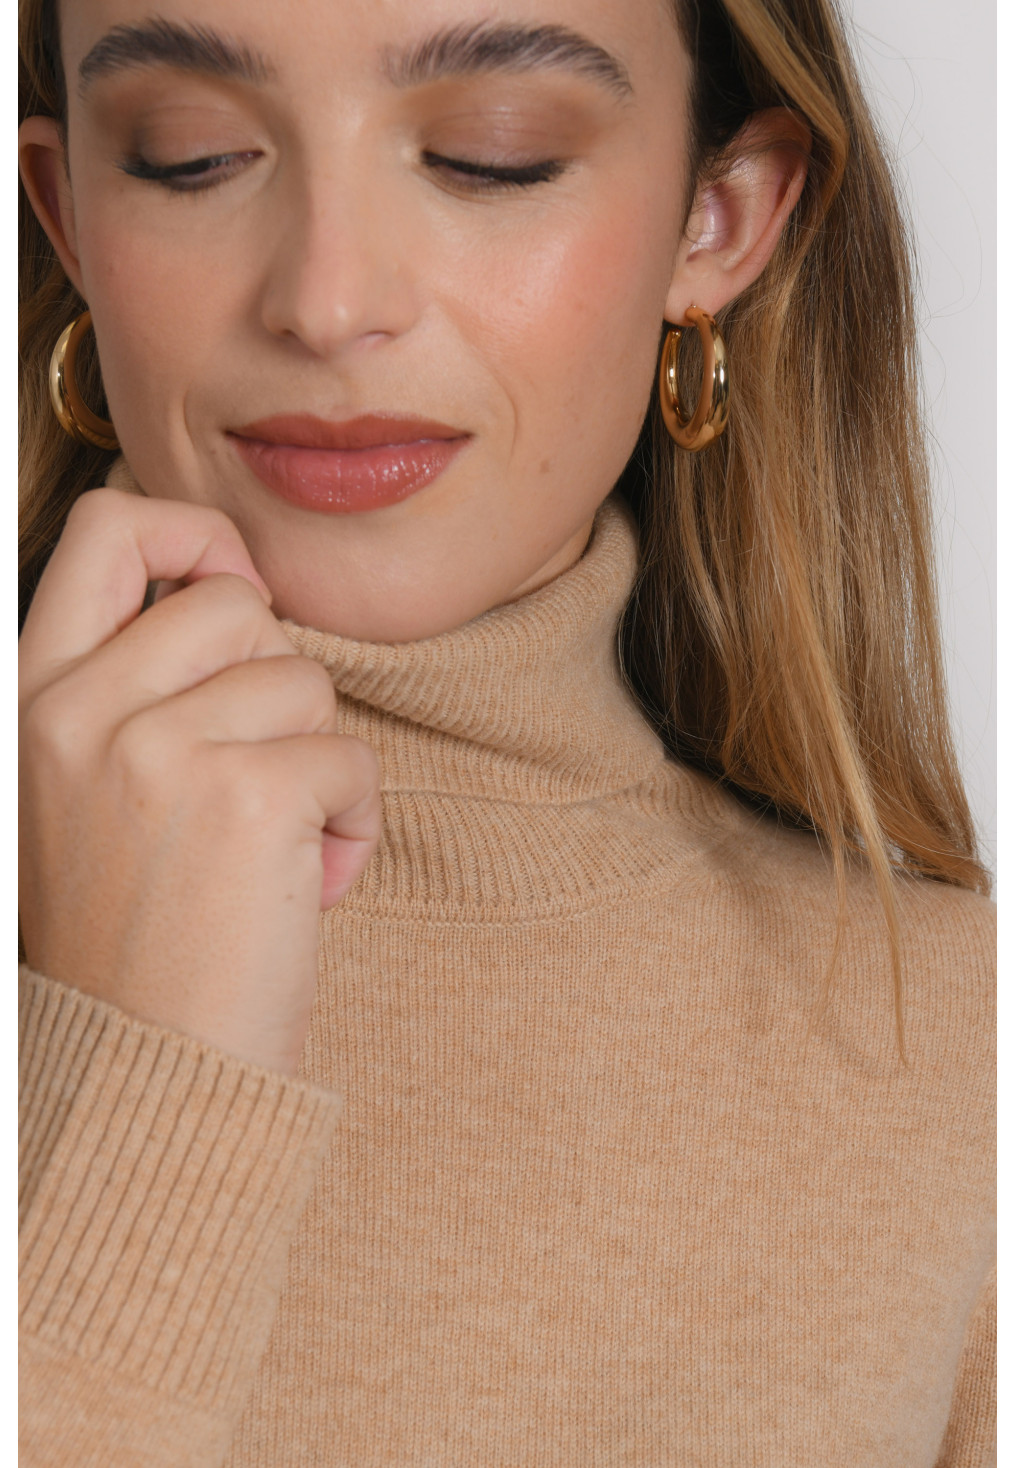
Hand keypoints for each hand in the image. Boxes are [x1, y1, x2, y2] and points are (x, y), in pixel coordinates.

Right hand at [18, 489, 380, 1074]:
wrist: (148, 1077)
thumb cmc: (136, 939)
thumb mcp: (87, 796)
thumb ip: (132, 689)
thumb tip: (235, 588)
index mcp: (29, 700)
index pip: (107, 529)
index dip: (193, 533)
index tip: (235, 587)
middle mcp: (75, 711)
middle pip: (238, 602)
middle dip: (272, 685)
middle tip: (251, 780)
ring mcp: (154, 749)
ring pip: (304, 681)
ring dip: (315, 765)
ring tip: (271, 852)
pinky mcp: (243, 797)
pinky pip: (349, 759)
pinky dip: (352, 824)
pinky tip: (306, 888)